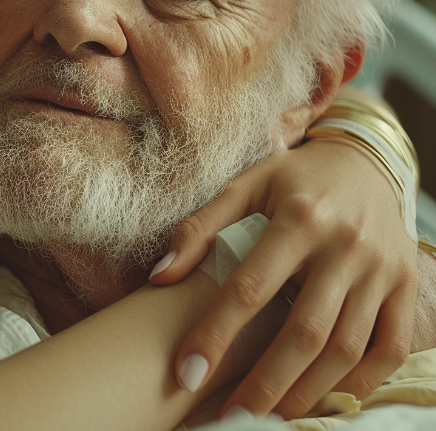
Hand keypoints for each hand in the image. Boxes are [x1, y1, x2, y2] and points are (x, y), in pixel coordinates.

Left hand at [151, 138, 416, 418]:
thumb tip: (159, 276)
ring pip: (346, 348)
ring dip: (305, 392)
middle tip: (229, 417)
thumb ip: (199, 227)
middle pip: (303, 331)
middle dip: (264, 382)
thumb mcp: (245, 185)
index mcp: (299, 217)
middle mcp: (345, 246)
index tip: (187, 373)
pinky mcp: (406, 286)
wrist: (366, 161)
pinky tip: (322, 398)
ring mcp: (381, 270)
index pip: (250, 287)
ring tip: (267, 416)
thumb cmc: (294, 177)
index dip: (216, 334)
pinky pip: (388, 348)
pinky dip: (358, 382)